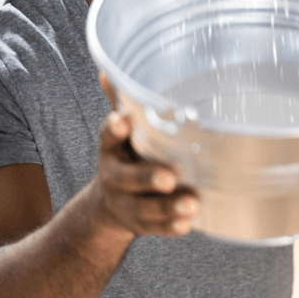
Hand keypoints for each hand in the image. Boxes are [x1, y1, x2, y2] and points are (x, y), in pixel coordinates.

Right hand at [91, 72, 198, 238]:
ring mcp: (127, 204)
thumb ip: (122, 103)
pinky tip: (186, 224)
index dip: (114, 129)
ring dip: (168, 207)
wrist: (107, 207)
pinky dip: (171, 228)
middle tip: (169, 177)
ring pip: (144, 208)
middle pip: (127, 179)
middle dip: (147, 178)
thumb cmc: (126, 157)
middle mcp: (114, 178)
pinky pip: (156, 228)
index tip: (123, 121)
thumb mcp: (121, 133)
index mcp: (111, 151)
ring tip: (192, 203)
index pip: (108, 137)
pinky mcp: (142, 225)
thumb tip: (109, 69)